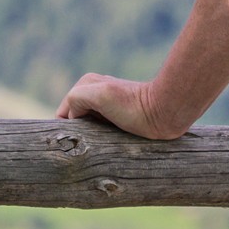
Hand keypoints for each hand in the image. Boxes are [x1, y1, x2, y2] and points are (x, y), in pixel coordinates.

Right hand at [58, 73, 179, 139]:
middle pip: (74, 119)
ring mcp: (106, 105)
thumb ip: (76, 99)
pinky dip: (100, 138)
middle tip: (92, 143)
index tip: (80, 141)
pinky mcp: (117, 117)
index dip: (68, 128)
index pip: (63, 113)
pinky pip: (99, 130)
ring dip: (90, 137)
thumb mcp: (99, 95)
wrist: (165, 113)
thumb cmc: (134, 106)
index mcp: (86, 84)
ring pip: (86, 127)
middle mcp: (94, 92)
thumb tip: (74, 119)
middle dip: (79, 133)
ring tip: (102, 143)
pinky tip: (109, 142)